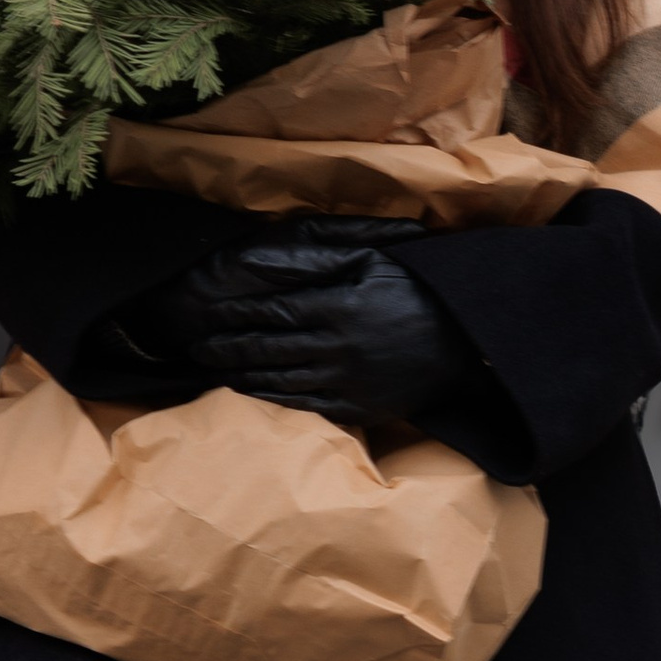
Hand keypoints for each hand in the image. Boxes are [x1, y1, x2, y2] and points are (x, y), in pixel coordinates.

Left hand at [109, 217, 474, 433]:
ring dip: (238, 373)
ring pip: (275, 378)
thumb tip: (284, 253)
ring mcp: (342, 380)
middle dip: (225, 345)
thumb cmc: (419, 295)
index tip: (213, 310)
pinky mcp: (352, 406)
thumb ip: (327, 258)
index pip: (273, 310)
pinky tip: (248, 393)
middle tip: (196, 344)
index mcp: (336, 307)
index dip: (238, 312)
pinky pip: (299, 404)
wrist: (464, 349)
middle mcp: (333, 346)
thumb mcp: (376, 263)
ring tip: (212, 369)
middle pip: (265, 347)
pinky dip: (267, 398)